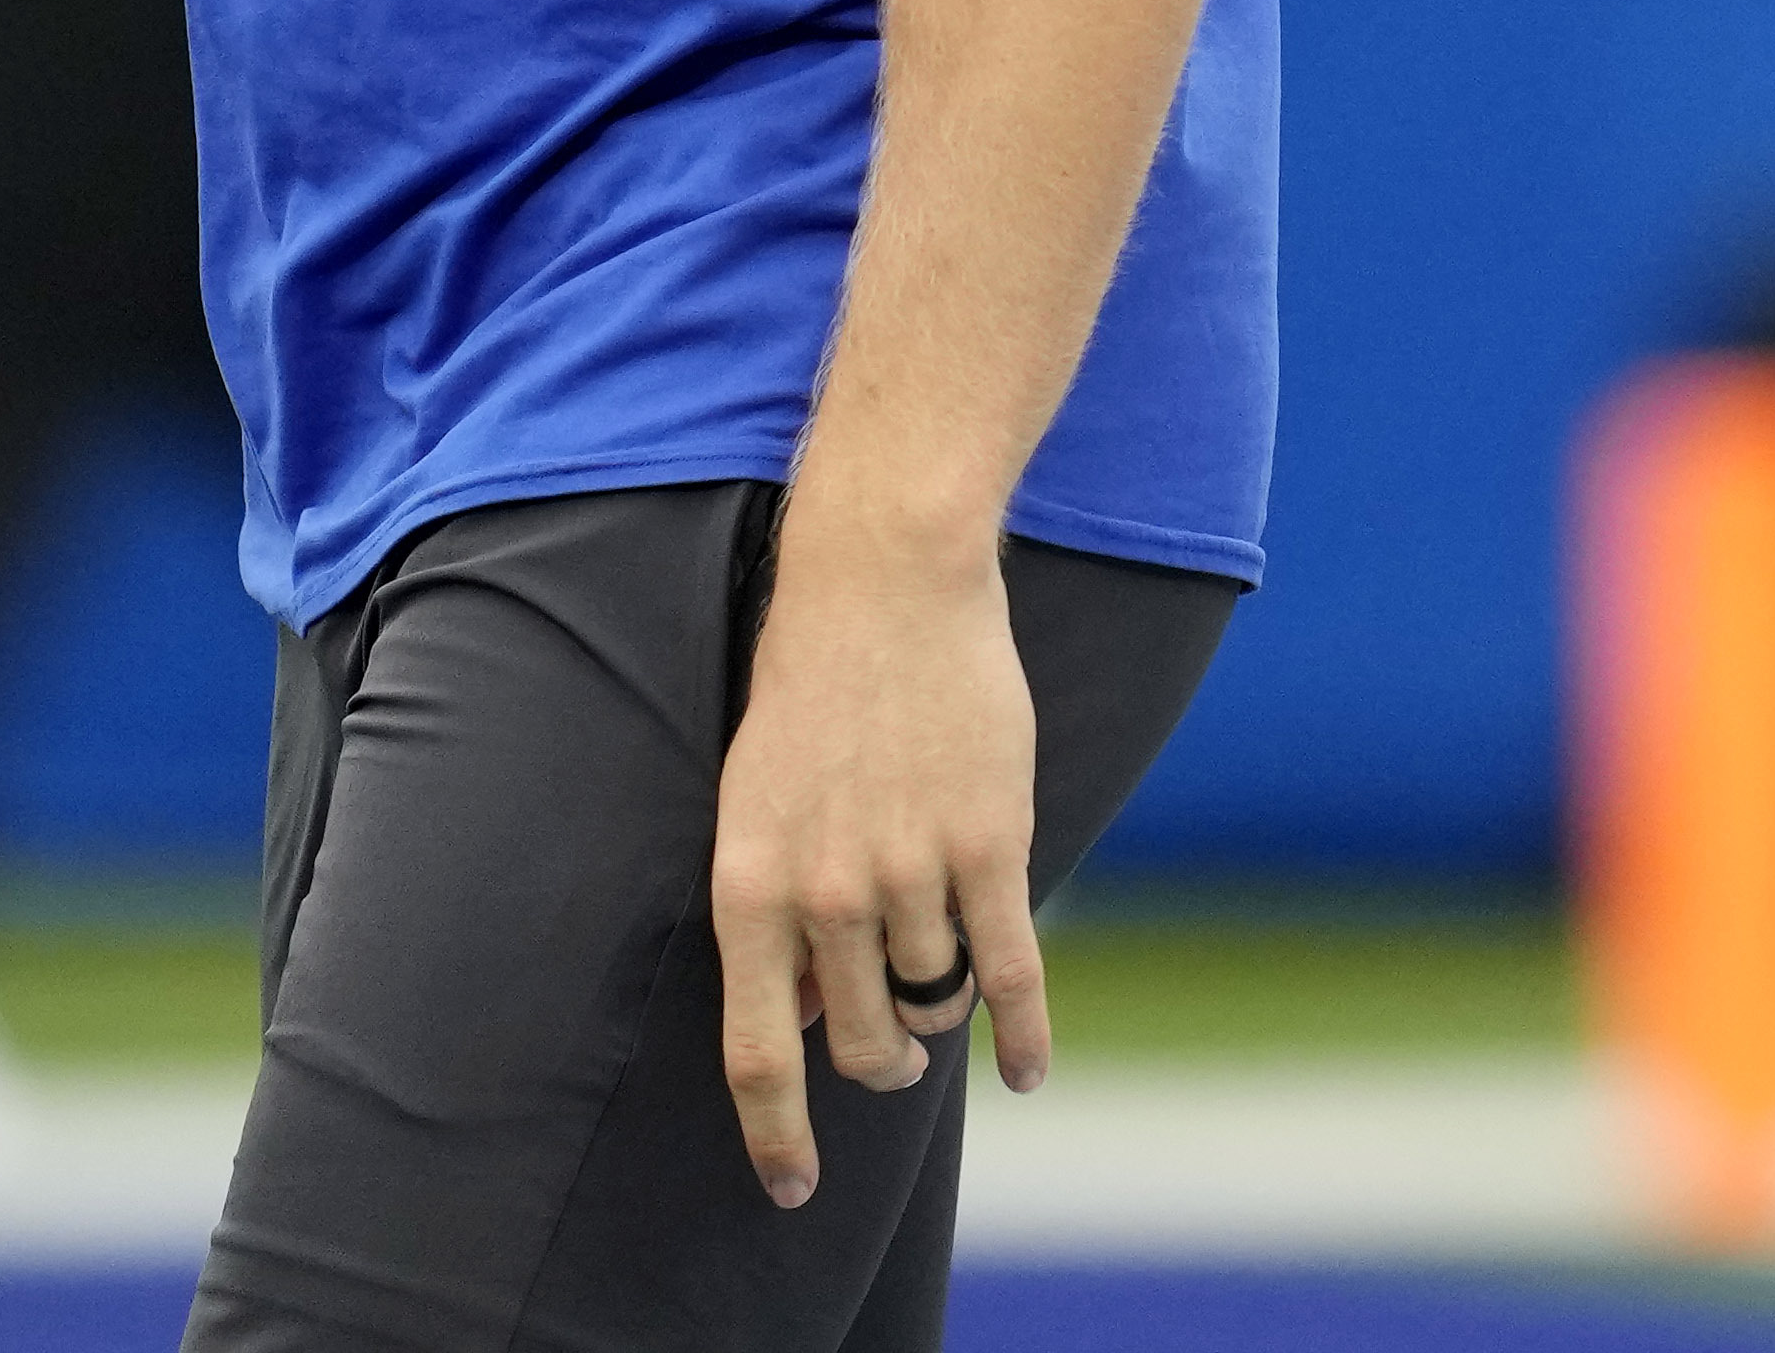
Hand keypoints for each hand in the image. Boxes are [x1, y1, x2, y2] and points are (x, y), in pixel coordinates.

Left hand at [706, 514, 1046, 1208]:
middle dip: (876, 1065)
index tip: (790, 1188)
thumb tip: (799, 1016)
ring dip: (937, 1018)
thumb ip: (778, 911)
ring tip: (939, 997)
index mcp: (749, 883)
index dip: (773, 1134)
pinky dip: (1022, 1036)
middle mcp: (824, 894)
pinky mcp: (990, 850)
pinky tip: (1026, 1069)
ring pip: (933, 1007)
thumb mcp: (757, 803)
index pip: (755, 1051)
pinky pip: (1010, 978)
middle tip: (891, 1051)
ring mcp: (910, 874)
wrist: (882, 585)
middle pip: (858, 1045)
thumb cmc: (811, 691)